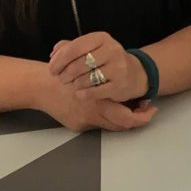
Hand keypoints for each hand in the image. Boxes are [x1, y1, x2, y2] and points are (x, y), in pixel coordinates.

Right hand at [35, 74, 156, 131]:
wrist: (40, 86)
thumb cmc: (65, 72)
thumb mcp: (87, 65)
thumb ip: (107, 71)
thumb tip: (131, 82)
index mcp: (98, 101)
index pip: (126, 118)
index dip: (142, 117)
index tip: (151, 108)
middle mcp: (92, 115)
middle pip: (121, 126)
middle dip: (137, 119)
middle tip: (147, 109)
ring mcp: (84, 122)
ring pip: (112, 125)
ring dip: (124, 118)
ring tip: (135, 107)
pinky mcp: (77, 125)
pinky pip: (99, 124)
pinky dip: (108, 117)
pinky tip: (113, 106)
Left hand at [49, 32, 148, 103]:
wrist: (134, 74)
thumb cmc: (105, 60)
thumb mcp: (90, 48)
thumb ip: (70, 47)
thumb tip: (54, 53)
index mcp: (101, 38)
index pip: (73, 48)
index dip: (58, 61)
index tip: (52, 69)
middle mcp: (112, 50)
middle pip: (77, 65)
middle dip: (64, 75)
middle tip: (62, 79)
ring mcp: (118, 67)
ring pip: (84, 80)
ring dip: (74, 85)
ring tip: (75, 84)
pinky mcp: (120, 84)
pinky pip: (93, 92)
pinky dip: (82, 94)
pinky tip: (81, 93)